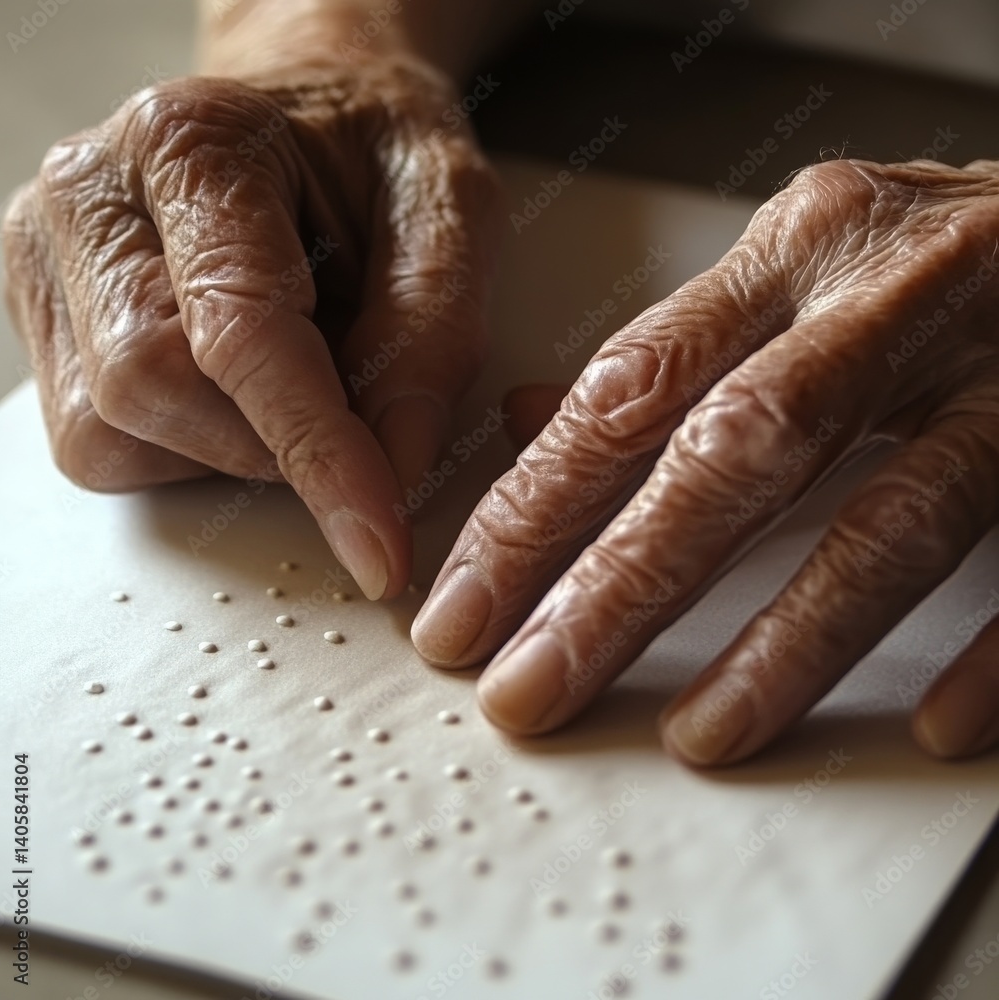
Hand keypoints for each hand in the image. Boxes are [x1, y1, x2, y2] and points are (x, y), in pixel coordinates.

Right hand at [2, 55, 501, 599]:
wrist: (306, 115)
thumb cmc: (373, 154)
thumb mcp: (446, 211)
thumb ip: (432, 333)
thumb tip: (396, 471)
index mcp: (192, 142)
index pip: (240, 332)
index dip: (317, 451)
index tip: (379, 543)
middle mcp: (89, 196)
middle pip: (153, 389)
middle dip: (272, 444)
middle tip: (349, 409)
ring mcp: (48, 262)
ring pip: (114, 431)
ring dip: (231, 448)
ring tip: (293, 379)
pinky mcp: (46, 323)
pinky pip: (100, 443)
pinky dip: (191, 448)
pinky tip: (236, 392)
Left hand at [412, 157, 998, 764]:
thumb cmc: (931, 258)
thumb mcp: (794, 271)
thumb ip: (673, 353)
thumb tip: (531, 422)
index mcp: (796, 251)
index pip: (629, 389)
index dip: (534, 509)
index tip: (463, 610)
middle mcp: (896, 295)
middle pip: (733, 453)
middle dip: (618, 587)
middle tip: (530, 691)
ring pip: (893, 515)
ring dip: (789, 642)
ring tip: (701, 736)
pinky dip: (993, 645)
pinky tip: (934, 719)